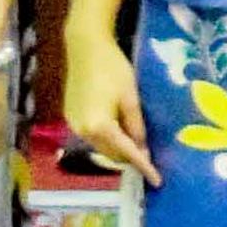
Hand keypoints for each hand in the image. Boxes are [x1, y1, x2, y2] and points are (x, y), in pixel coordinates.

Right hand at [63, 22, 159, 186]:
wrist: (85, 46)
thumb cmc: (113, 67)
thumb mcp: (130, 96)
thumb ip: (136, 125)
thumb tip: (142, 149)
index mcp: (100, 127)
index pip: (126, 153)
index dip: (143, 166)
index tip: (156, 180)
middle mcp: (83, 131)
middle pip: (111, 154)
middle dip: (130, 156)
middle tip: (148, 154)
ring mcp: (74, 125)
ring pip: (101, 146)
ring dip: (117, 147)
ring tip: (134, 140)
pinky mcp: (70, 117)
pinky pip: (92, 135)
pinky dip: (106, 136)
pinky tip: (116, 126)